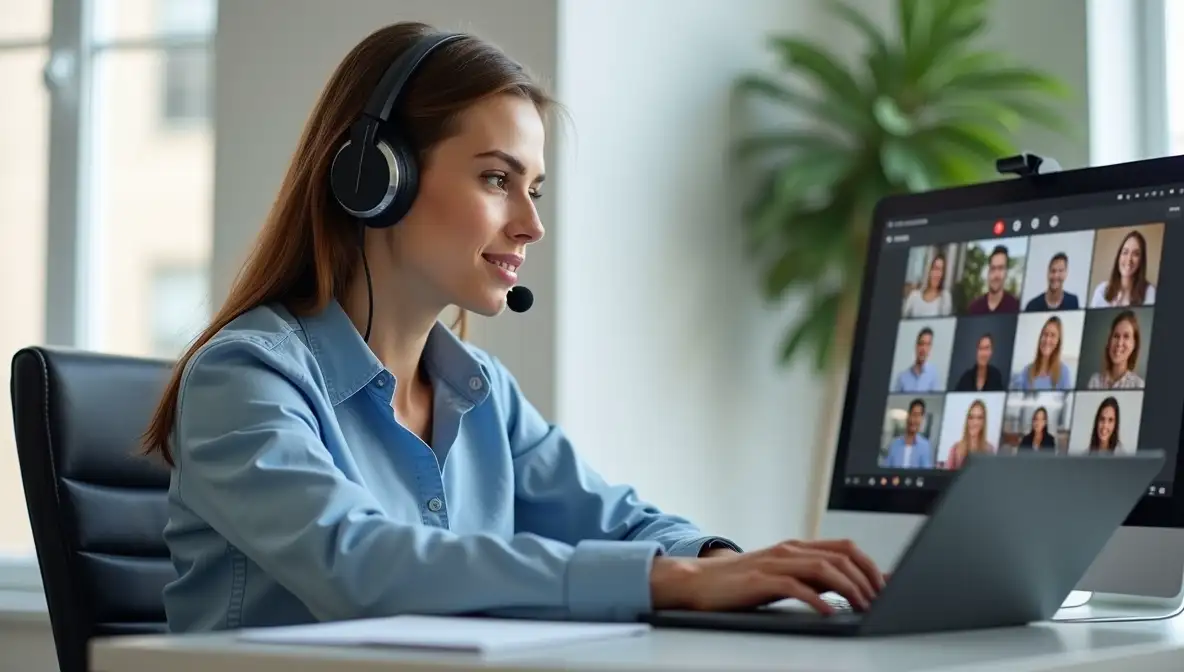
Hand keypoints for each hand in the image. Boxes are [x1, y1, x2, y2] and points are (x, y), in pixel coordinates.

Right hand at [649, 539, 885, 614]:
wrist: (699, 582)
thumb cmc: (741, 582)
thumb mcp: (782, 575)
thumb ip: (811, 577)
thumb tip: (848, 588)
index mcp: (797, 547)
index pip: (845, 546)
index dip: (869, 565)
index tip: (885, 586)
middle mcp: (789, 550)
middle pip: (840, 555)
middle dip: (866, 578)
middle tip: (879, 601)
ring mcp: (775, 563)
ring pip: (823, 568)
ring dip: (848, 588)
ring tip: (861, 607)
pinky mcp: (761, 580)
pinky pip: (796, 587)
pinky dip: (817, 600)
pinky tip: (829, 613)